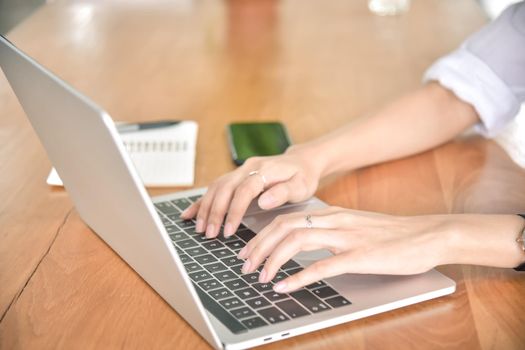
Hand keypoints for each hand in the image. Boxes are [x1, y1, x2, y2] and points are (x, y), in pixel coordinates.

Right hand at [180, 145, 321, 237]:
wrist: (302, 161)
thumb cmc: (303, 176)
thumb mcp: (301, 186)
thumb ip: (283, 193)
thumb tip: (263, 201)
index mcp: (264, 170)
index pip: (244, 190)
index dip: (234, 210)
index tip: (229, 230)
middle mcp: (249, 167)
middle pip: (224, 188)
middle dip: (215, 212)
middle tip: (210, 234)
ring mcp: (240, 171)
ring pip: (216, 187)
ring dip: (206, 208)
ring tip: (201, 229)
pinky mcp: (235, 176)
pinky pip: (214, 187)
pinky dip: (201, 201)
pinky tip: (190, 214)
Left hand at [237, 207, 451, 292]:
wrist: (428, 234)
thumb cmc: (394, 235)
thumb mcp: (355, 227)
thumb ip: (331, 232)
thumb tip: (305, 244)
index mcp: (331, 214)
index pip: (286, 220)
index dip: (261, 235)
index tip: (248, 251)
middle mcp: (334, 221)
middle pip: (283, 228)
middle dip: (258, 247)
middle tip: (244, 266)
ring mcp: (346, 237)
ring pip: (296, 242)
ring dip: (272, 260)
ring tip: (259, 277)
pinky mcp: (359, 256)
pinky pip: (321, 266)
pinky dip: (298, 277)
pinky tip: (285, 286)